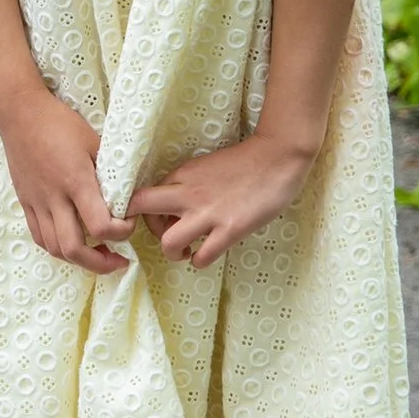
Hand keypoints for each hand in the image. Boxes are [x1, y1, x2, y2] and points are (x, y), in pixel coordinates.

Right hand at [0, 80, 133, 272]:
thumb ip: (109, 170)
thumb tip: (127, 193)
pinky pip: (39, 235)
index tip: (129, 220)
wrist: (20, 112)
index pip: (100, 225)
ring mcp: (36, 202)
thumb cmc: (60, 122)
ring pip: (54, 248)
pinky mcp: (25, 201)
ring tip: (97, 254)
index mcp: (76, 181)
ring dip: (79, 259)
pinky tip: (71, 241)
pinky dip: (57, 247)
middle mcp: (54, 197)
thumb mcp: (93, 140)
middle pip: (74, 249)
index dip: (121, 232)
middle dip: (101, 263)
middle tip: (119, 260)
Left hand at [132, 131, 315, 267]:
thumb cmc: (244, 162)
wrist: (278, 157)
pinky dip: (199, 261)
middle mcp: (188, 192)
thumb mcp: (205, 167)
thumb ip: (186, 184)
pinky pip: (203, 256)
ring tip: (187, 251)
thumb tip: (172, 207)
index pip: (140, 194)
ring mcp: (208, 212)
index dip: (141, 212)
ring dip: (173, 253)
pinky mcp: (230, 229)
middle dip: (148, 229)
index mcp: (181, 175)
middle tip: (167, 235)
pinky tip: (207, 254)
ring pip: (168, 242)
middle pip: (141, 208)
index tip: (155, 219)